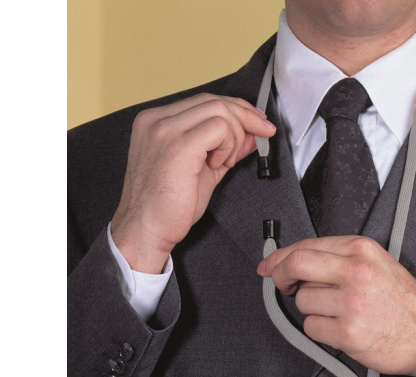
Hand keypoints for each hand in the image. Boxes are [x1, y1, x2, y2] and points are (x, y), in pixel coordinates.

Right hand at [111, 93, 275, 272]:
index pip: (205, 101)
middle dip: (246, 117)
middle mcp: (157, 120)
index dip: (237, 109)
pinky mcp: (177, 146)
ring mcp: (165, 130)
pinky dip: (228, 146)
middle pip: (214, 101)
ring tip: (225, 163)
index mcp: (157, 122)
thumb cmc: (167, 207)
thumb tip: (252, 135)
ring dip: (235, 137)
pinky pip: (219, 128)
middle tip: (263, 135)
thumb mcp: (204, 171)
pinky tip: (218, 165)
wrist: (145, 230)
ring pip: (219, 111)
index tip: (258, 123)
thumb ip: (225, 150)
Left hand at [257, 236, 415, 376]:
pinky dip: (321, 330)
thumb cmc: (403, 303)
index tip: (269, 265)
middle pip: (296, 265)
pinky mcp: (348, 332)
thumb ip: (339, 258)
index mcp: (362, 250)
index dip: (280, 256)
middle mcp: (356, 272)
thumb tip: (294, 259)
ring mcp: (351, 303)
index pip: (307, 245)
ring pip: (303, 301)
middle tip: (281, 284)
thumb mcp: (377, 264)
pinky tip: (342, 328)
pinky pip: (312, 327)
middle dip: (280, 275)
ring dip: (313, 309)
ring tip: (339, 312)